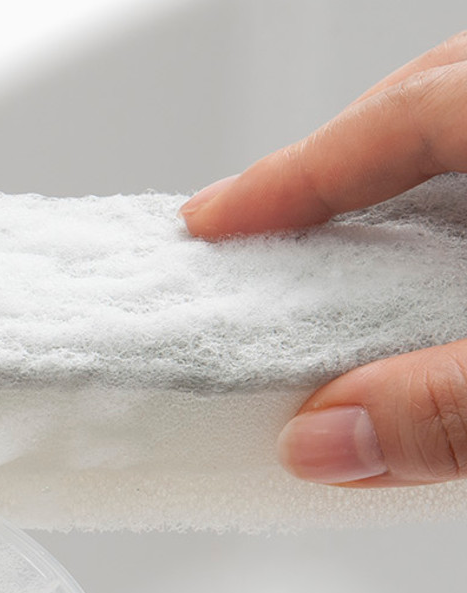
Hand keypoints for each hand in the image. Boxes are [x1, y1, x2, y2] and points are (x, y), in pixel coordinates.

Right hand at [180, 32, 466, 486]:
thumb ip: (448, 407)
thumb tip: (323, 441)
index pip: (402, 118)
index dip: (290, 176)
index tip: (209, 221)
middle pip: (434, 94)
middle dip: (337, 161)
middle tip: (265, 228)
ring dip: (410, 178)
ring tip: (352, 247)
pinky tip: (456, 258)